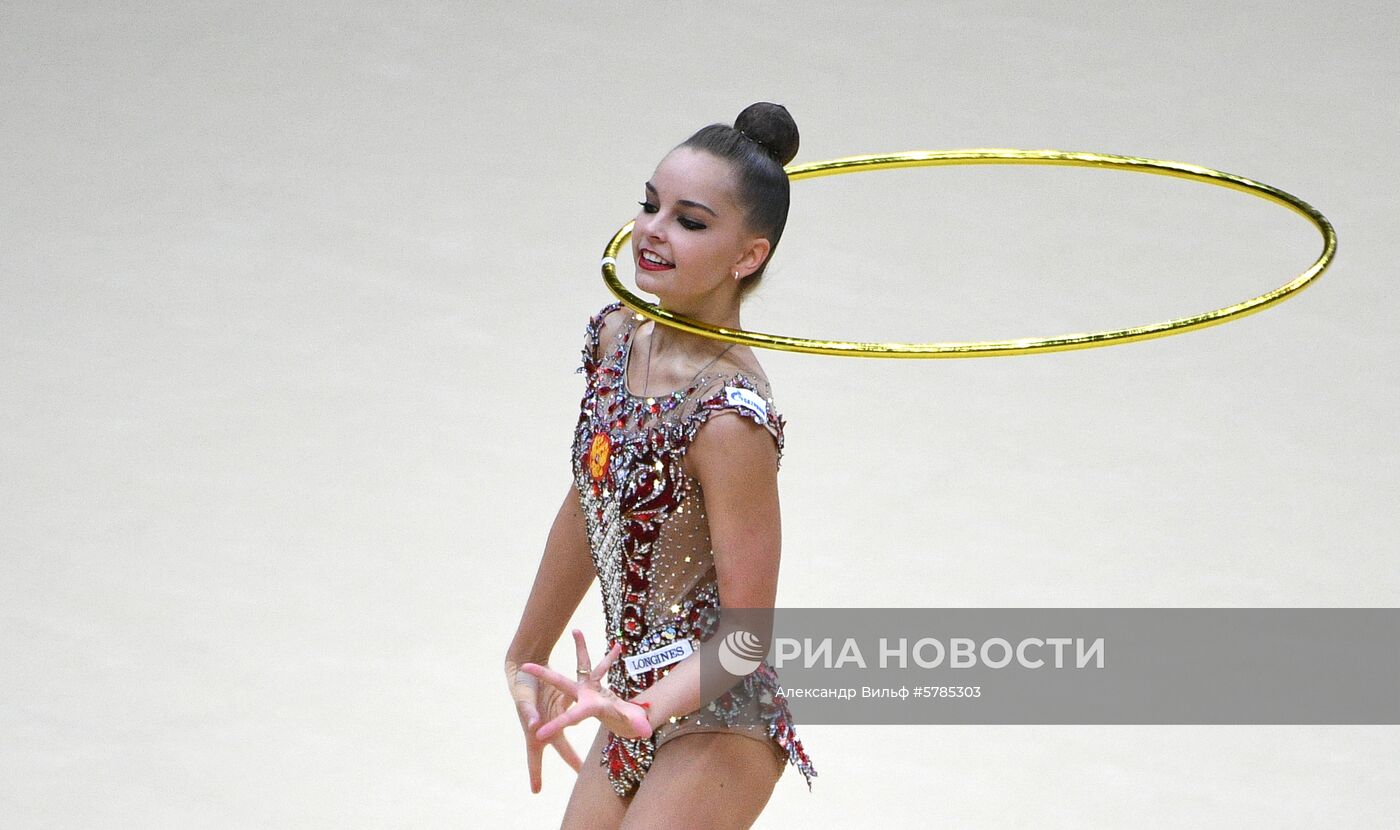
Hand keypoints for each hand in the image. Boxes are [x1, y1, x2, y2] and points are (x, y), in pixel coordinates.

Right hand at [506, 654, 582, 793]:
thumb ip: (529, 713)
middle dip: (573, 761)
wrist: (526, 665)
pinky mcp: (565, 699)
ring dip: (583, 730)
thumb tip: (534, 727)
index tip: (536, 790)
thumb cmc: (521, 686)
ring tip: (596, 749)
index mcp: (535, 730)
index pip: (534, 756)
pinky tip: (606, 706)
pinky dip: (589, 703)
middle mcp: (549, 724)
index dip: (535, 773)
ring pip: (573, 725)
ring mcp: (558, 713)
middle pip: (563, 747)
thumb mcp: (523, 700)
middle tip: (583, 775)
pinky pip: (579, 702)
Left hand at [520, 628, 653, 743]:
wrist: (626, 722)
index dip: (556, 725)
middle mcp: (584, 696)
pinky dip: (610, 656)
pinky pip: (603, 665)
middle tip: (525, 666)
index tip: (537, 734)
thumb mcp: (633, 726)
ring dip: (581, 647)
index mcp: (589, 709)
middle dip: (543, 675)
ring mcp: (590, 687)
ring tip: (576, 630)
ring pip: (584, 664)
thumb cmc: (630, 726)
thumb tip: (644, 730)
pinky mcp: (598, 681)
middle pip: (560, 682)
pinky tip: (616, 645)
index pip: (569, 717)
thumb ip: (637, 726)